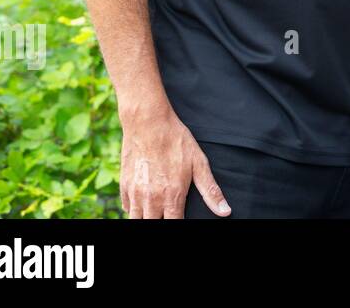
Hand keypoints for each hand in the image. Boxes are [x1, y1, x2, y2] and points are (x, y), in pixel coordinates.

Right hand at [119, 103, 228, 217]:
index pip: (174, 226)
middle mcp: (151, 200)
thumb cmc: (176, 141)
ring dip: (147, 218)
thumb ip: (210, 191)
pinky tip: (143, 204)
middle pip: (153, 225)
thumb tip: (225, 211)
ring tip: (156, 212)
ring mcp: (135, 194)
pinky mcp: (124, 186)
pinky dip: (134, 210)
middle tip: (169, 213)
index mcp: (172, 196)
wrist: (148, 123)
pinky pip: (127, 208)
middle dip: (161, 221)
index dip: (179, 226)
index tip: (182, 219)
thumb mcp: (199, 163)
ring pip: (136, 221)